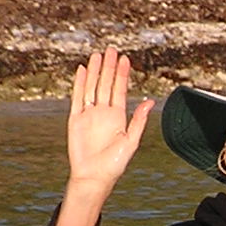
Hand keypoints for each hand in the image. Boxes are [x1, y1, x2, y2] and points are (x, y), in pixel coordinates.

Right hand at [66, 48, 152, 193]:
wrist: (93, 177)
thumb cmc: (114, 164)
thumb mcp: (131, 141)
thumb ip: (138, 121)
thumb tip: (149, 101)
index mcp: (118, 117)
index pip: (120, 90)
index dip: (122, 74)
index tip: (125, 59)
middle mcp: (103, 113)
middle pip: (106, 84)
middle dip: (109, 67)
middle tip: (111, 49)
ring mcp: (89, 114)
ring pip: (92, 87)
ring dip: (95, 71)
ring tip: (97, 54)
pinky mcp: (75, 119)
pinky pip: (77, 97)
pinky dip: (79, 83)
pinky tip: (82, 70)